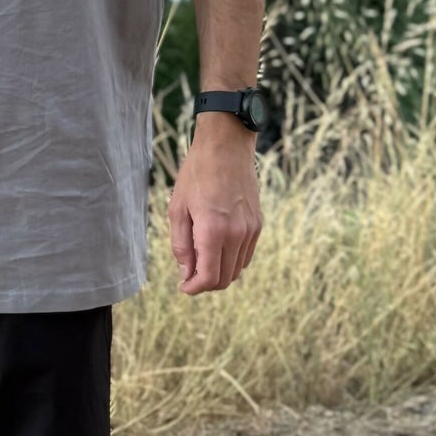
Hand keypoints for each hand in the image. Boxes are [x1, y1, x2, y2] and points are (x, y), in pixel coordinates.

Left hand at [168, 122, 261, 293]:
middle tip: (189, 275)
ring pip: (237, 269)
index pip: (209, 278)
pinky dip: (231, 260)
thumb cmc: (196, 174)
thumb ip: (181, 245)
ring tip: (200, 259)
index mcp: (214, 232)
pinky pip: (246, 254)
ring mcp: (251, 230)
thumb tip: (186, 273)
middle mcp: (237, 235)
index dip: (194, 288)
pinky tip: (216, 248)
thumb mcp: (177, 209)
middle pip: (225, 279)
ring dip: (219, 272)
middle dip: (205, 284)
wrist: (226, 146)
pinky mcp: (258, 223)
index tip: (183, 287)